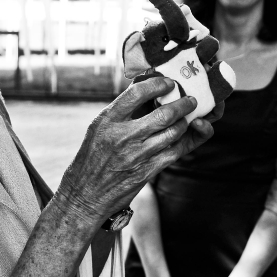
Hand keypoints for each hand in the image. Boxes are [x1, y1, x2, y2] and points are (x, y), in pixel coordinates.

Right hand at [57, 76, 213, 224]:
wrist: (86, 193)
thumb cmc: (92, 156)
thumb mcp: (98, 127)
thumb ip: (121, 109)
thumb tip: (144, 85)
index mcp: (108, 119)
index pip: (137, 93)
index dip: (158, 84)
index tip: (169, 83)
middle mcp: (123, 135)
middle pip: (164, 114)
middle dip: (183, 104)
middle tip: (190, 100)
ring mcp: (136, 155)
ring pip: (173, 132)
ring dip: (185, 123)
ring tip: (187, 118)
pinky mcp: (146, 172)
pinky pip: (173, 153)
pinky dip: (183, 142)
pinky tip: (182, 138)